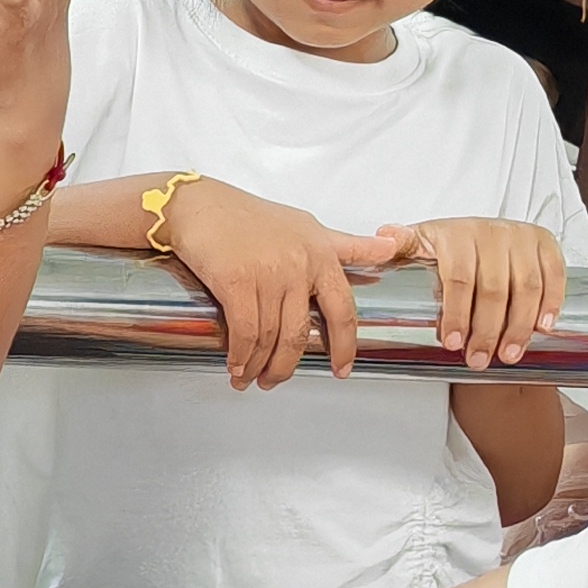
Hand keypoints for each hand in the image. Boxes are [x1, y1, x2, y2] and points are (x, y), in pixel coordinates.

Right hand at [154, 178, 409, 387]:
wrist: (198, 206)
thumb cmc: (247, 216)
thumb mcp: (306, 226)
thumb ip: (346, 245)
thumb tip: (390, 248)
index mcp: (321, 254)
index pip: (343, 309)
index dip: (344, 346)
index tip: (341, 370)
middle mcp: (299, 265)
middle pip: (300, 333)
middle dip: (286, 366)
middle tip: (274, 381)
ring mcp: (268, 273)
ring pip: (271, 336)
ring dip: (258, 365)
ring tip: (248, 378)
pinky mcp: (236, 281)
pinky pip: (245, 331)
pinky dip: (240, 354)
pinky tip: (235, 365)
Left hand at [396, 215, 573, 366]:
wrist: (479, 230)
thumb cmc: (446, 245)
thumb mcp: (417, 243)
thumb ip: (401, 244)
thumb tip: (381, 241)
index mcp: (456, 234)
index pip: (458, 277)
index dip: (457, 313)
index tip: (453, 343)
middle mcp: (491, 232)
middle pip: (493, 288)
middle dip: (486, 330)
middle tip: (478, 359)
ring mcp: (520, 237)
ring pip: (525, 286)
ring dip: (518, 325)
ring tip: (508, 354)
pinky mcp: (545, 243)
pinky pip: (554, 274)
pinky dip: (552, 301)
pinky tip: (543, 327)